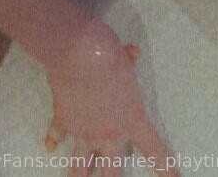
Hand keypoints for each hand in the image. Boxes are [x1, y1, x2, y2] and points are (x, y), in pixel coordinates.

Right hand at [44, 31, 179, 173]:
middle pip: (112, 172)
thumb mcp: (124, 58)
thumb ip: (129, 60)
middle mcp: (108, 133)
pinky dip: (53, 140)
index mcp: (132, 120)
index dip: (167, 171)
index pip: (155, 152)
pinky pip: (57, 134)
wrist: (79, 53)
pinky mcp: (63, 121)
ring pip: (80, 165)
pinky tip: (50, 148)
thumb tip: (133, 52)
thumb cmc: (108, 55)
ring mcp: (84, 131)